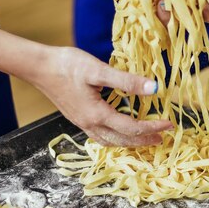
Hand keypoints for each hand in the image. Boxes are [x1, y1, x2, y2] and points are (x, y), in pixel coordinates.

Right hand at [34, 47, 172, 145]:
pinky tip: (120, 128)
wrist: (39, 67)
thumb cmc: (67, 65)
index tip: (169, 123)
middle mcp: (90, 124)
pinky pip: (101, 135)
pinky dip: (115, 136)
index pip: (132, 128)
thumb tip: (154, 88)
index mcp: (97, 115)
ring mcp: (82, 123)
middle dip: (144, 140)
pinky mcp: (78, 117)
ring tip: (145, 137)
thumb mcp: (99, 70)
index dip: (153, 127)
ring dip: (129, 141)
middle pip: (122, 140)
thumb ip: (126, 81)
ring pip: (110, 140)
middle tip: (162, 137)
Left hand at [117, 0, 208, 25]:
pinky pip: (167, 28)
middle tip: (203, 8)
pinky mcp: (161, 22)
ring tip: (165, 2)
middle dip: (207, 13)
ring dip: (182, 16)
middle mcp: (191, 3)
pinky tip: (157, 5)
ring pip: (187, 24)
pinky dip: (164, 18)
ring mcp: (176, 14)